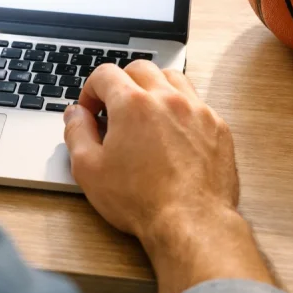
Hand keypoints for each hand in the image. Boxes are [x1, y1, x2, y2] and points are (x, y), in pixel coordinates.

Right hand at [63, 61, 274, 292]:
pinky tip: (173, 133)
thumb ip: (76, 132)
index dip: (91, 90)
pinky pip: (196, 103)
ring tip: (146, 115)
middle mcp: (166, 98)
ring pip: (172, 78)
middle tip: (115, 110)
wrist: (191, 223)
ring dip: (154, 89)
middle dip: (122, 83)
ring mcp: (197, 110)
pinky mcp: (217, 127)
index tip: (90, 110)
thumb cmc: (141, 200)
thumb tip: (75, 113)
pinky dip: (180, 109)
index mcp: (132, 104)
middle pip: (140, 69)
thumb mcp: (88, 169)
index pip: (105, 74)